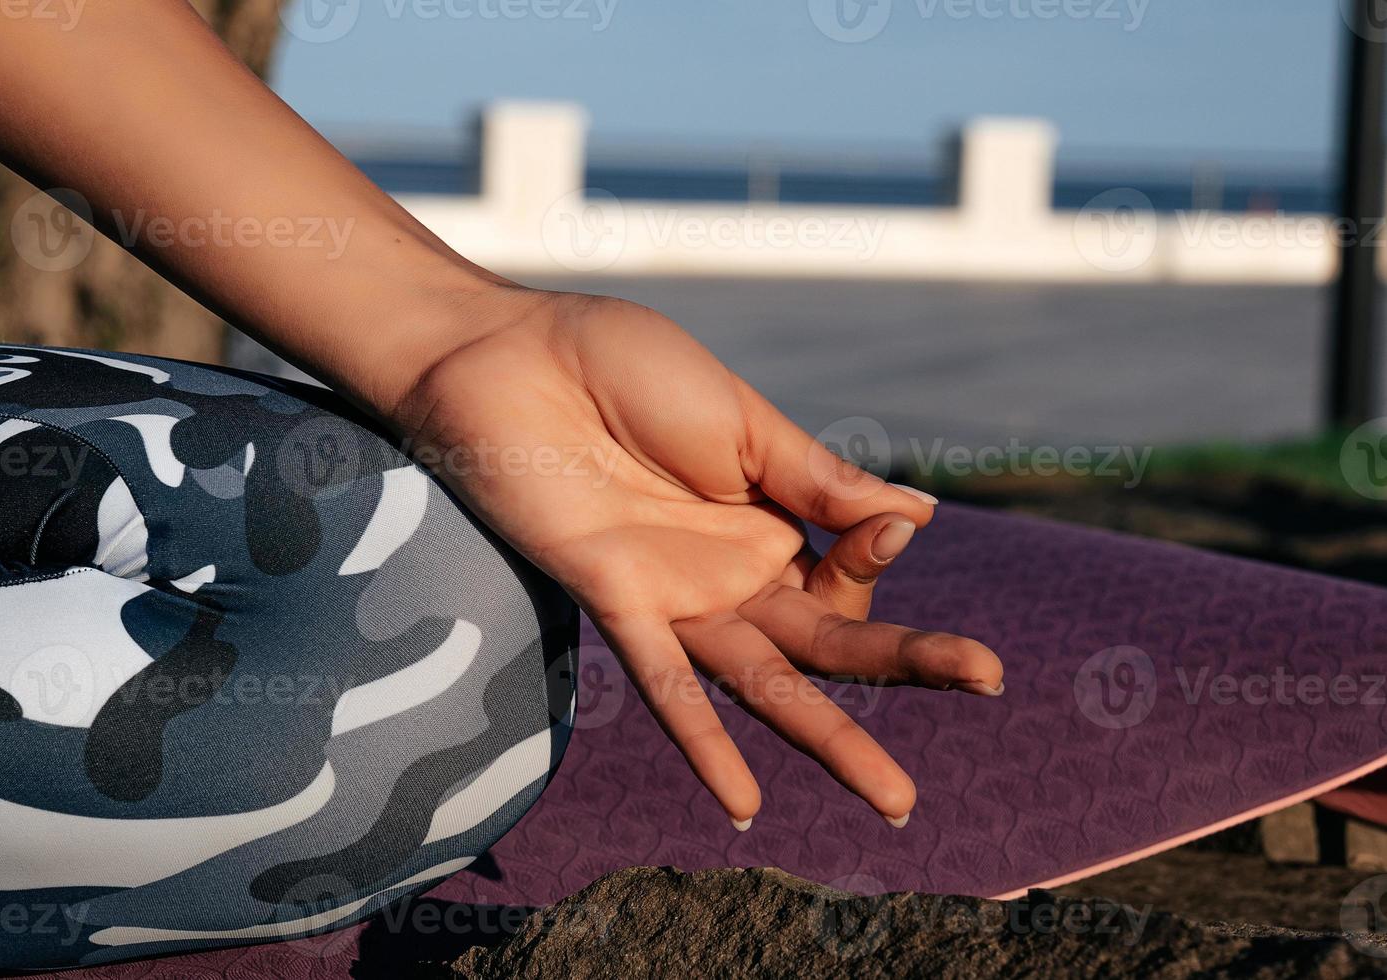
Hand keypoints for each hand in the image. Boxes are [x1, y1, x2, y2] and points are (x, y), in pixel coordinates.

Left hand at [392, 289, 1003, 828]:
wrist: (516, 357)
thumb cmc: (626, 368)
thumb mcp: (741, 419)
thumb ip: (819, 481)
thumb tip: (921, 521)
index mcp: (770, 517)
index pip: (850, 569)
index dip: (877, 555)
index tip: (887, 532)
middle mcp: (731, 569)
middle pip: (829, 639)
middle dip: (910, 664)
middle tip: (990, 681)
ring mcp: (678, 594)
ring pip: (765, 682)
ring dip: (830, 737)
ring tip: (897, 802)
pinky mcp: (617, 602)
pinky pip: (664, 687)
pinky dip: (702, 743)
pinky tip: (744, 805)